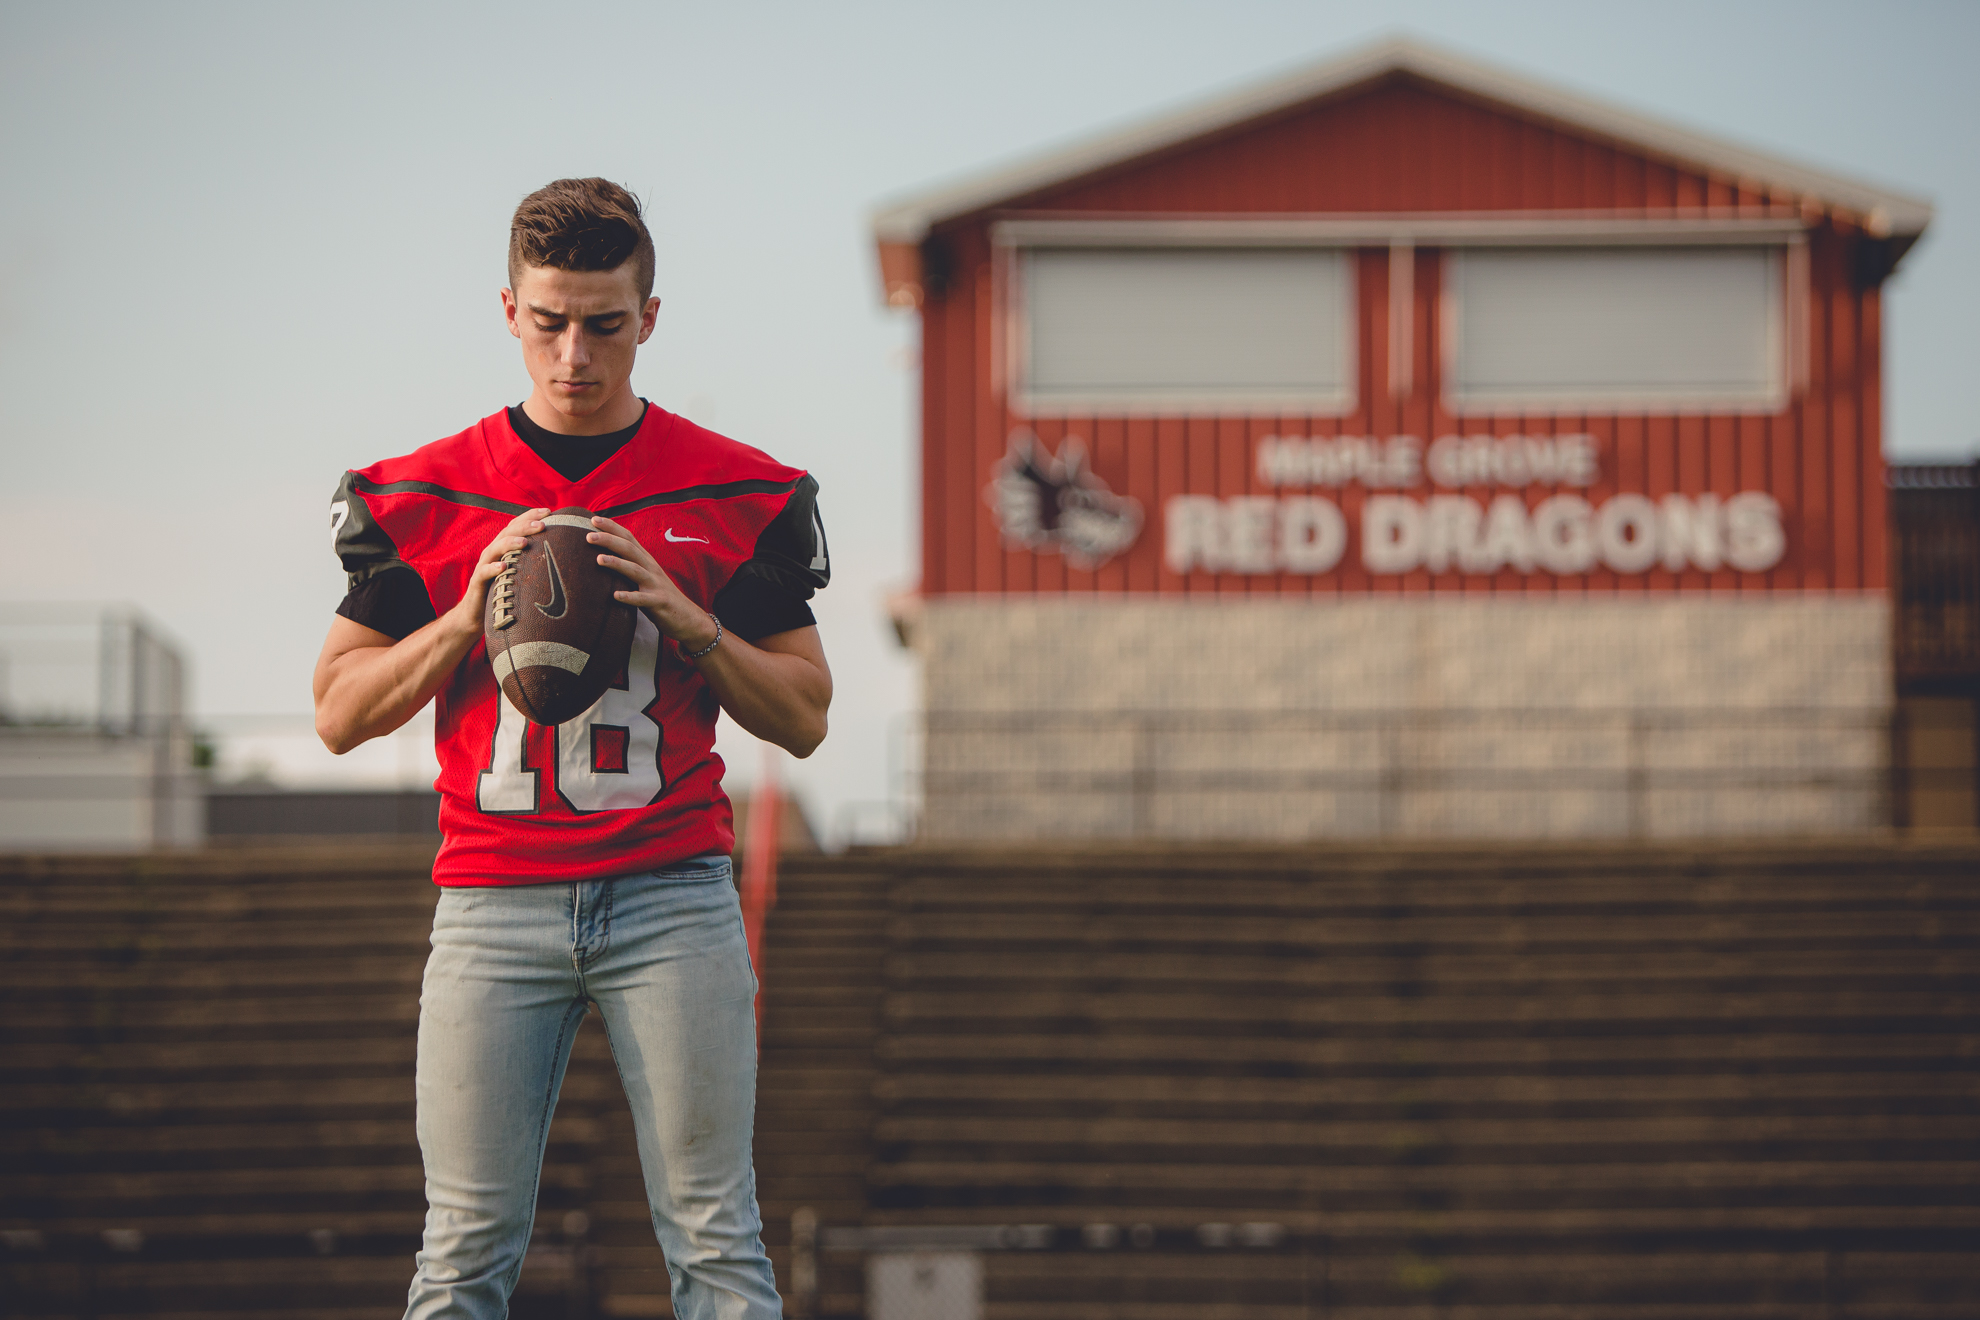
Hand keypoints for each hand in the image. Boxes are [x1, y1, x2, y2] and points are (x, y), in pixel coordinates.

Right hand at [447, 508, 549, 632]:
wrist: (476, 614)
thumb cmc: (503, 591)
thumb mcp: (520, 574)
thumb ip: (535, 563)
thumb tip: (564, 558)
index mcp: (504, 548)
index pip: (517, 525)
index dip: (531, 516)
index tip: (550, 511)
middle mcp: (493, 553)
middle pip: (508, 532)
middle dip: (525, 526)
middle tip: (542, 525)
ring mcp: (484, 566)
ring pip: (495, 549)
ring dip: (510, 543)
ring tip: (525, 542)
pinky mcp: (477, 582)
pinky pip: (484, 573)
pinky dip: (493, 568)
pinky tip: (504, 566)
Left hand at [587, 515, 717, 650]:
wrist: (689, 618)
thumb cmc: (660, 597)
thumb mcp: (645, 577)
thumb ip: (629, 567)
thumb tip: (602, 560)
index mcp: (646, 561)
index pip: (629, 538)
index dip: (612, 527)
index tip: (593, 518)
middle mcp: (651, 568)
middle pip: (630, 549)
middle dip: (609, 540)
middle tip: (588, 535)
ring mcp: (656, 585)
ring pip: (635, 570)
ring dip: (617, 563)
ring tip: (599, 559)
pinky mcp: (659, 602)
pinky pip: (643, 599)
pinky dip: (629, 596)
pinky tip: (615, 595)